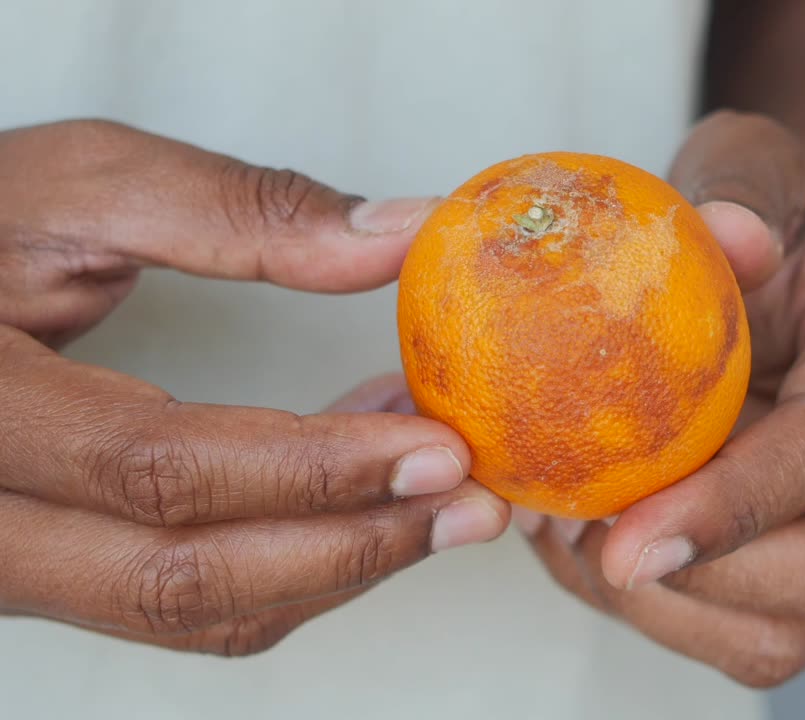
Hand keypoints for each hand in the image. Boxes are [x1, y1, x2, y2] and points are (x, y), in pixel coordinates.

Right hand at [0, 120, 508, 653]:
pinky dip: (294, 560)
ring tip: (443, 495)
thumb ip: (241, 210)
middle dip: (350, 546)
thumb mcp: (85, 185)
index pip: (158, 468)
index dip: (313, 469)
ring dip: (337, 563)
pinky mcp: (52, 567)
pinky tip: (368, 492)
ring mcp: (9, 558)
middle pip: (182, 578)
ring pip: (193, 609)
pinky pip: (185, 597)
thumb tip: (401, 234)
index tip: (438, 448)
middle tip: (472, 502)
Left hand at [514, 111, 804, 685]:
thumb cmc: (787, 212)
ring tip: (579, 540)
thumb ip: (741, 182)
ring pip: (799, 630)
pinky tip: (596, 548)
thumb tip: (727, 238)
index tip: (629, 537)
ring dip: (672, 609)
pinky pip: (752, 635)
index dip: (738, 505)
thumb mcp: (758, 158)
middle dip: (711, 579)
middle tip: (592, 541)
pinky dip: (662, 614)